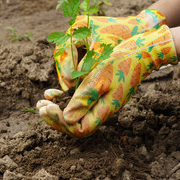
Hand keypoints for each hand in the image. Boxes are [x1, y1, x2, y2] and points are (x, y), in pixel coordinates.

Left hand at [39, 25, 177, 136]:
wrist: (141, 50)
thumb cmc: (121, 61)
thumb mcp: (99, 78)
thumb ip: (84, 99)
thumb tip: (67, 119)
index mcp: (105, 109)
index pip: (79, 130)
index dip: (61, 123)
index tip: (47, 109)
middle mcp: (103, 110)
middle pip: (76, 126)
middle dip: (55, 118)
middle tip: (39, 107)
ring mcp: (102, 102)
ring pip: (76, 115)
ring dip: (57, 109)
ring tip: (41, 101)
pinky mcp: (100, 93)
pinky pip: (79, 103)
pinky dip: (65, 100)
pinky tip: (52, 92)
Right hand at [54, 9, 166, 90]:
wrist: (140, 29)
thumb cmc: (122, 37)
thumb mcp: (104, 51)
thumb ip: (88, 64)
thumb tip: (73, 81)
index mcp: (77, 28)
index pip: (65, 51)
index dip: (67, 68)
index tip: (71, 82)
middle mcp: (74, 32)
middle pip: (63, 57)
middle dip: (66, 74)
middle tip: (69, 90)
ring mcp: (77, 39)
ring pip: (67, 61)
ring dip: (69, 75)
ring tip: (72, 89)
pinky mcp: (83, 47)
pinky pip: (75, 62)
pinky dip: (76, 73)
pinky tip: (78, 84)